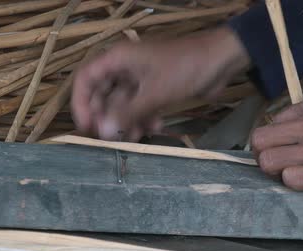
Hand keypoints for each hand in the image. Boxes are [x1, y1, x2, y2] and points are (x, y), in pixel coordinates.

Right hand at [71, 27, 248, 140]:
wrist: (220, 60)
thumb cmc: (184, 69)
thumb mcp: (153, 94)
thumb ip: (126, 114)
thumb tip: (102, 133)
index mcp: (117, 59)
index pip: (86, 79)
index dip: (81, 104)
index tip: (85, 127)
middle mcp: (125, 67)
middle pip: (103, 94)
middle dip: (107, 118)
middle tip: (111, 139)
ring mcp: (141, 78)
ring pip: (124, 104)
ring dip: (127, 121)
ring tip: (134, 138)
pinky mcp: (156, 88)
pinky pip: (141, 106)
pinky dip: (145, 118)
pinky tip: (155, 129)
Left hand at [252, 93, 302, 193]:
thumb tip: (300, 128)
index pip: (272, 123)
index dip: (275, 139)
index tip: (285, 148)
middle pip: (259, 141)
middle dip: (263, 154)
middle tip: (279, 164)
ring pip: (268, 162)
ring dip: (276, 172)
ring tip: (295, 175)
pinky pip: (291, 180)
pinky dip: (296, 184)